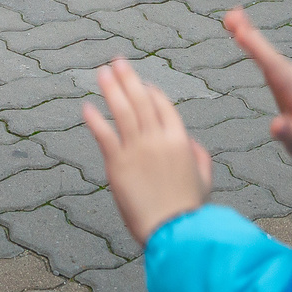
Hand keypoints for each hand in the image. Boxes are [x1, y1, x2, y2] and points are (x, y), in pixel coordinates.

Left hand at [82, 57, 212, 245]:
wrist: (174, 230)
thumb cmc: (189, 209)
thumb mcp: (204, 179)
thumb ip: (199, 156)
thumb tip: (191, 142)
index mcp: (179, 140)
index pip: (163, 106)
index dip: (150, 92)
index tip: (141, 84)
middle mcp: (157, 139)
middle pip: (140, 100)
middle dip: (128, 78)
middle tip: (117, 61)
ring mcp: (137, 150)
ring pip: (122, 111)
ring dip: (111, 88)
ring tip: (102, 73)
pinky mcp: (118, 164)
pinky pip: (104, 135)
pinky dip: (95, 119)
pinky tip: (87, 107)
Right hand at [225, 9, 291, 160]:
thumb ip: (291, 136)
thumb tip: (275, 126)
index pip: (273, 67)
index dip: (258, 50)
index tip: (242, 34)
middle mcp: (290, 76)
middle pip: (268, 53)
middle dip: (251, 35)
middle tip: (231, 16)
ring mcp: (287, 72)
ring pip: (266, 50)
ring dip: (249, 33)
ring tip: (231, 17)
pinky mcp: (282, 73)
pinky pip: (265, 54)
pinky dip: (253, 41)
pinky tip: (241, 31)